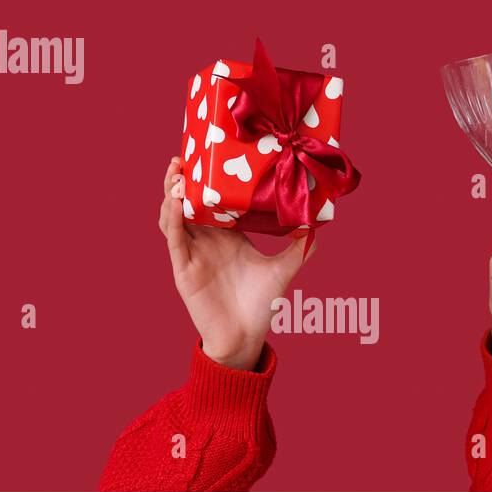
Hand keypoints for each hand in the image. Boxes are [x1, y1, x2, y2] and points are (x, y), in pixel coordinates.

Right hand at [159, 157, 311, 369]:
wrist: (246, 338)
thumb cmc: (260, 305)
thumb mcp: (283, 270)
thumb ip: (298, 248)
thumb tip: (319, 226)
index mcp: (225, 235)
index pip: (210, 199)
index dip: (204, 179)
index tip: (206, 154)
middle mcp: (205, 239)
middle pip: (185, 202)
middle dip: (180, 179)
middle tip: (183, 157)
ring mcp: (191, 252)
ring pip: (172, 216)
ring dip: (171, 195)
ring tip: (178, 175)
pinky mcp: (183, 268)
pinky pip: (174, 239)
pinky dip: (173, 219)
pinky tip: (177, 203)